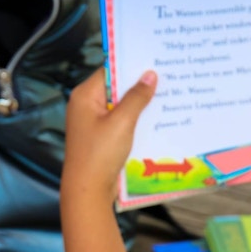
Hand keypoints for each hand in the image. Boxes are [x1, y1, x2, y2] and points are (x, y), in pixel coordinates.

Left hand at [62, 67, 156, 208]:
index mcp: (84, 96)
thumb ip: (136, 97)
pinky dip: (136, 121)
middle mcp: (86, 106)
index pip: (110, 70)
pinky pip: (121, 123)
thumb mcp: (122, 122)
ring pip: (121, 107)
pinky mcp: (102, 138)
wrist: (88, 191)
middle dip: (139, 85)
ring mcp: (93, 123)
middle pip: (116, 88)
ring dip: (140, 105)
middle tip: (166, 77)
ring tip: (166, 96)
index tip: (154, 60)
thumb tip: (150, 75)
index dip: (131, 65)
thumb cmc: (100, 155)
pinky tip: (156, 119)